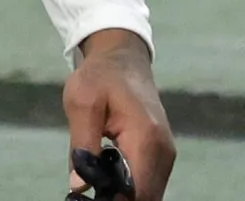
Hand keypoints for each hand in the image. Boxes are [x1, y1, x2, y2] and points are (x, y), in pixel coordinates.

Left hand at [61, 29, 173, 199]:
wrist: (122, 57)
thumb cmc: (100, 76)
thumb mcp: (81, 103)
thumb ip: (81, 145)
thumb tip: (79, 186)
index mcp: (145, 138)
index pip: (136, 192)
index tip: (88, 196)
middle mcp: (163, 152)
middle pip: (145, 198)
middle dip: (116, 200)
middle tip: (87, 192)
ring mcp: (165, 155)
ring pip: (148, 195)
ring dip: (122, 195)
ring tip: (94, 179)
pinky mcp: (161, 156)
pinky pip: (147, 185)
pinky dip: (128, 188)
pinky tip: (106, 176)